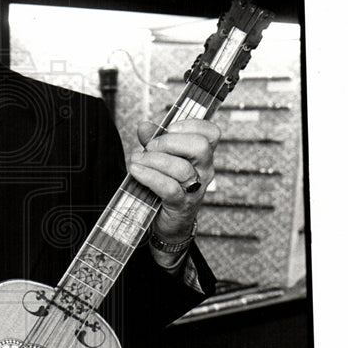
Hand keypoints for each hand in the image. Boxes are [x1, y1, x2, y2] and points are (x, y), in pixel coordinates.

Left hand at [130, 119, 220, 242]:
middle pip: (200, 147)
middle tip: (151, 146)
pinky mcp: (181, 204)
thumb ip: (154, 140)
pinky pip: (168, 187)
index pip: (211, 133)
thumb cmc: (166, 187)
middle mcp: (204, 171)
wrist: (168, 222)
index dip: (191, 125)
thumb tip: (144, 126)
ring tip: (137, 160)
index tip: (169, 128)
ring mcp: (195, 189)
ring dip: (154, 160)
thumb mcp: (160, 159)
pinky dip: (149, 176)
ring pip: (181, 168)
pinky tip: (136, 171)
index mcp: (203, 156)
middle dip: (170, 142)